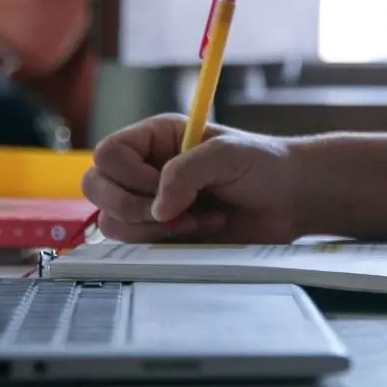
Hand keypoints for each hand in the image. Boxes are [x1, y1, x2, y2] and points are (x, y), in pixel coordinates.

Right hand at [82, 114, 300, 243]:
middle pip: (96, 188)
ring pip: (112, 223)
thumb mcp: (227, 154)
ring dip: (154, 228)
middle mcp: (144, 169)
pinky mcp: (163, 235)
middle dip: (131, 206)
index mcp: (154, 139)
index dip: (127, 175)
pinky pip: (137, 247)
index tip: (161, 184)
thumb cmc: (263, 165)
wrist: (290, 200)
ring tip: (198, 218)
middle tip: (175, 210)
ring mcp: (150, 204)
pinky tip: (202, 230)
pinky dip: (166, 245)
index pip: (107, 154)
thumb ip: (187, 172)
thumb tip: (158, 208)